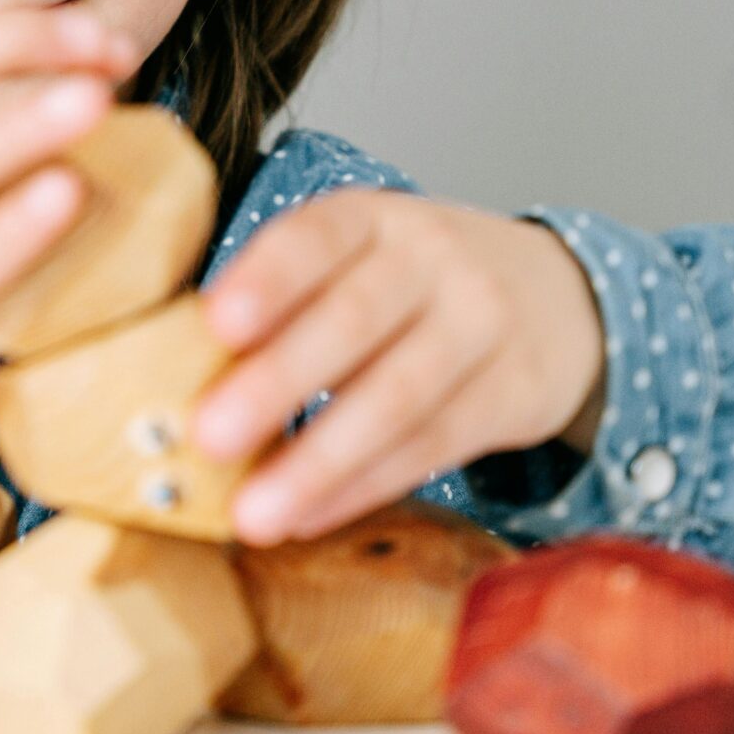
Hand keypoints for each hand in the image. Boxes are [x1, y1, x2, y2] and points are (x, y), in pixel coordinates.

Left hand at [189, 188, 607, 545]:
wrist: (556, 297)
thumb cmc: (415, 283)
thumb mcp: (361, 256)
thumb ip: (288, 296)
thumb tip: (177, 367)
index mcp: (376, 217)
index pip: (319, 235)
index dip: (269, 277)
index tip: (215, 322)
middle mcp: (434, 260)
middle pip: (355, 320)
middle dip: (279, 381)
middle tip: (210, 434)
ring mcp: (481, 325)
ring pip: (398, 396)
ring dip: (319, 460)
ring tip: (254, 512)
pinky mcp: (511, 393)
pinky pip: (432, 445)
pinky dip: (364, 486)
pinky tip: (308, 515)